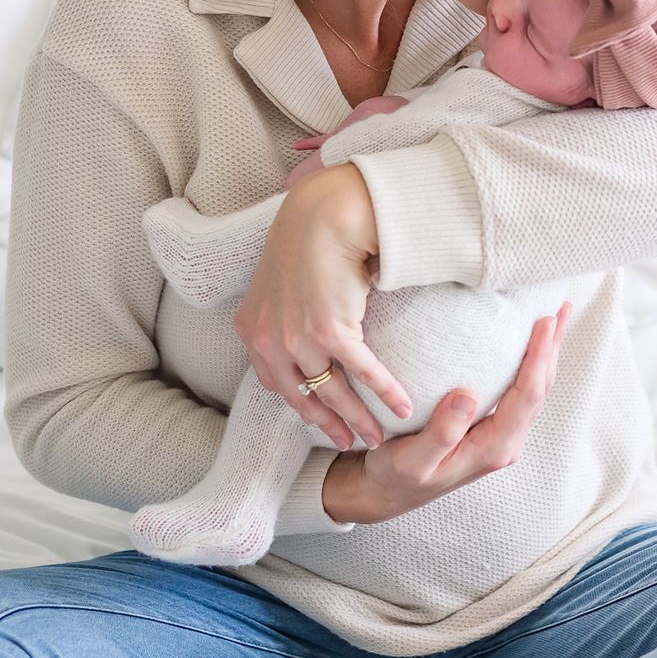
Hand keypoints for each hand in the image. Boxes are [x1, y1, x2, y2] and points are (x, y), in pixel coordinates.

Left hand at [231, 162, 407, 451]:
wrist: (323, 215)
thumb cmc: (306, 237)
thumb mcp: (279, 280)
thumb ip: (283, 310)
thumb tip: (303, 324)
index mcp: (253, 330)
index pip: (275, 382)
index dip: (300, 404)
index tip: (319, 417)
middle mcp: (269, 341)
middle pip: (302, 398)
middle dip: (328, 425)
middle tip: (348, 442)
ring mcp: (298, 339)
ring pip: (333, 393)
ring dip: (358, 420)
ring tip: (377, 436)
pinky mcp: (331, 334)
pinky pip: (363, 374)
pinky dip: (386, 393)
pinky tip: (403, 406)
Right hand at [324, 302, 571, 522]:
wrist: (391, 492)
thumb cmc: (397, 476)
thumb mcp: (412, 459)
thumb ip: (441, 433)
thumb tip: (467, 396)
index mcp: (493, 448)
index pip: (527, 396)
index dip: (539, 357)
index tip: (544, 322)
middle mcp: (505, 442)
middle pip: (540, 389)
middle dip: (552, 348)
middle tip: (560, 306)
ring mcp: (501, 436)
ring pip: (534, 389)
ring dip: (545, 353)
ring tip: (553, 317)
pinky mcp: (492, 428)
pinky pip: (519, 391)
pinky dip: (529, 362)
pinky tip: (525, 343)